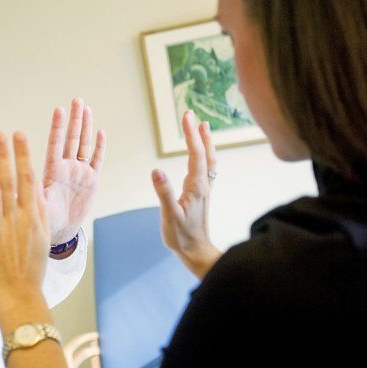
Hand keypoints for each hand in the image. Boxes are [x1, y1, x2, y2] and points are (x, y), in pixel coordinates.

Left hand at [0, 131, 50, 326]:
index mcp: (30, 216)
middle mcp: (15, 218)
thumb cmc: (30, 267)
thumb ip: (37, 209)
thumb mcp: (41, 235)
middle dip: (5, 155)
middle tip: (0, 134)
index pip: (27, 178)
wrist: (19, 294)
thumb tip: (34, 186)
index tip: (19, 136)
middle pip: (9, 181)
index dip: (22, 155)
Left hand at [42, 98, 105, 245]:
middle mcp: (66, 167)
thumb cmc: (45, 220)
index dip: (57, 128)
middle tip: (76, 100)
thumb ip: (37, 196)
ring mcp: (80, 171)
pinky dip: (99, 146)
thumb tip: (30, 183)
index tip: (59, 110)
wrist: (60, 231)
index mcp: (52, 172)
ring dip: (85, 126)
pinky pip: (97, 159)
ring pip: (83, 144)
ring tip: (86, 108)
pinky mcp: (92, 180)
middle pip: (71, 139)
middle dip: (74, 119)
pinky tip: (100, 131)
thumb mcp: (40, 208)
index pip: (55, 144)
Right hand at [151, 110, 221, 278]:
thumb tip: (156, 170)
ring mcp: (205, 190)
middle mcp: (204, 185)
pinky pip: (208, 169)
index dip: (190, 134)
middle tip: (191, 114)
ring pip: (209, 160)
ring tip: (202, 126)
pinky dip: (206, 155)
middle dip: (198, 132)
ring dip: (206, 142)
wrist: (197, 253)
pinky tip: (202, 155)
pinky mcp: (202, 195)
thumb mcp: (169, 215)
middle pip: (205, 153)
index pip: (195, 154)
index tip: (186, 116)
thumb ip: (163, 192)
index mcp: (196, 187)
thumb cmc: (182, 237)